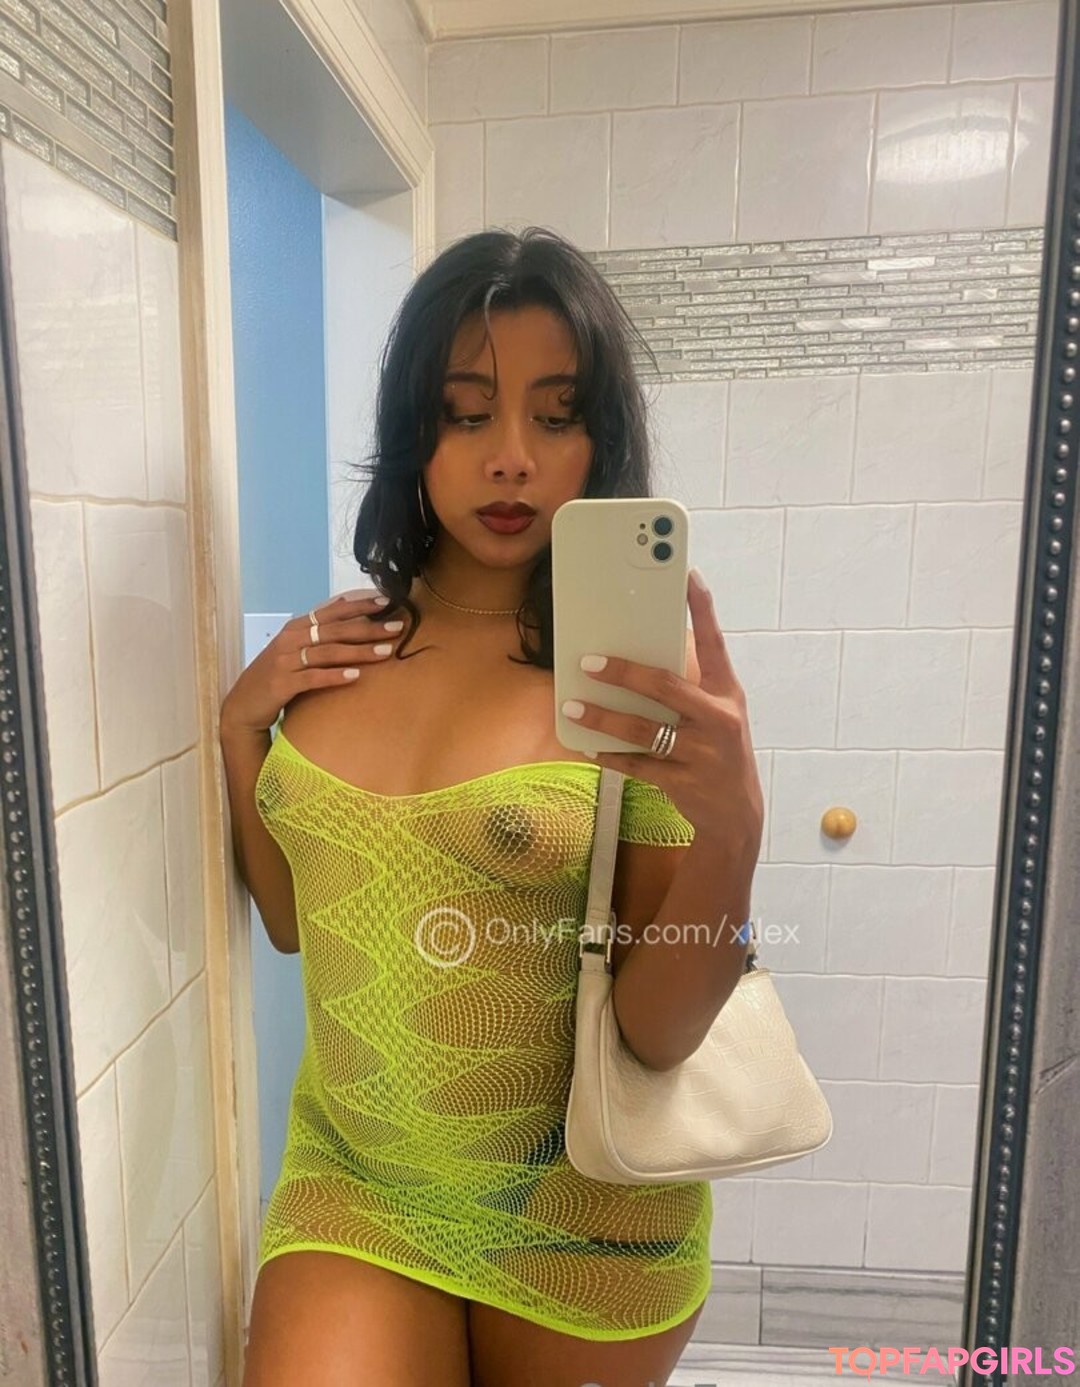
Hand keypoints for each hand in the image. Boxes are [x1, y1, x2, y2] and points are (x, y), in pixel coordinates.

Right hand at [219, 590, 404, 736]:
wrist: (244, 704)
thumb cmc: (277, 675)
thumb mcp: (296, 649)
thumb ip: (318, 633)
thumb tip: (349, 614)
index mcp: (297, 627)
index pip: (333, 611)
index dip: (360, 605)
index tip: (387, 601)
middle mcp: (291, 639)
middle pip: (336, 630)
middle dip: (369, 627)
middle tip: (397, 627)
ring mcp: (285, 661)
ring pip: (328, 652)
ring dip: (359, 651)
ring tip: (385, 652)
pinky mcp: (282, 683)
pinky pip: (312, 678)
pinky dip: (334, 676)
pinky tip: (355, 676)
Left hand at [562, 569, 763, 857]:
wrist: (737, 814)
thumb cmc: (719, 750)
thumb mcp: (718, 714)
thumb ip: (687, 688)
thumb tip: (633, 662)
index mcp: (727, 694)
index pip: (715, 644)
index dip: (703, 609)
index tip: (687, 576)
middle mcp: (719, 720)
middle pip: (666, 687)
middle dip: (624, 673)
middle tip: (588, 661)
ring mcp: (702, 754)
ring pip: (643, 730)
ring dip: (603, 718)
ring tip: (573, 706)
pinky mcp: (684, 783)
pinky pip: (637, 765)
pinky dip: (609, 755)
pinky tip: (588, 745)